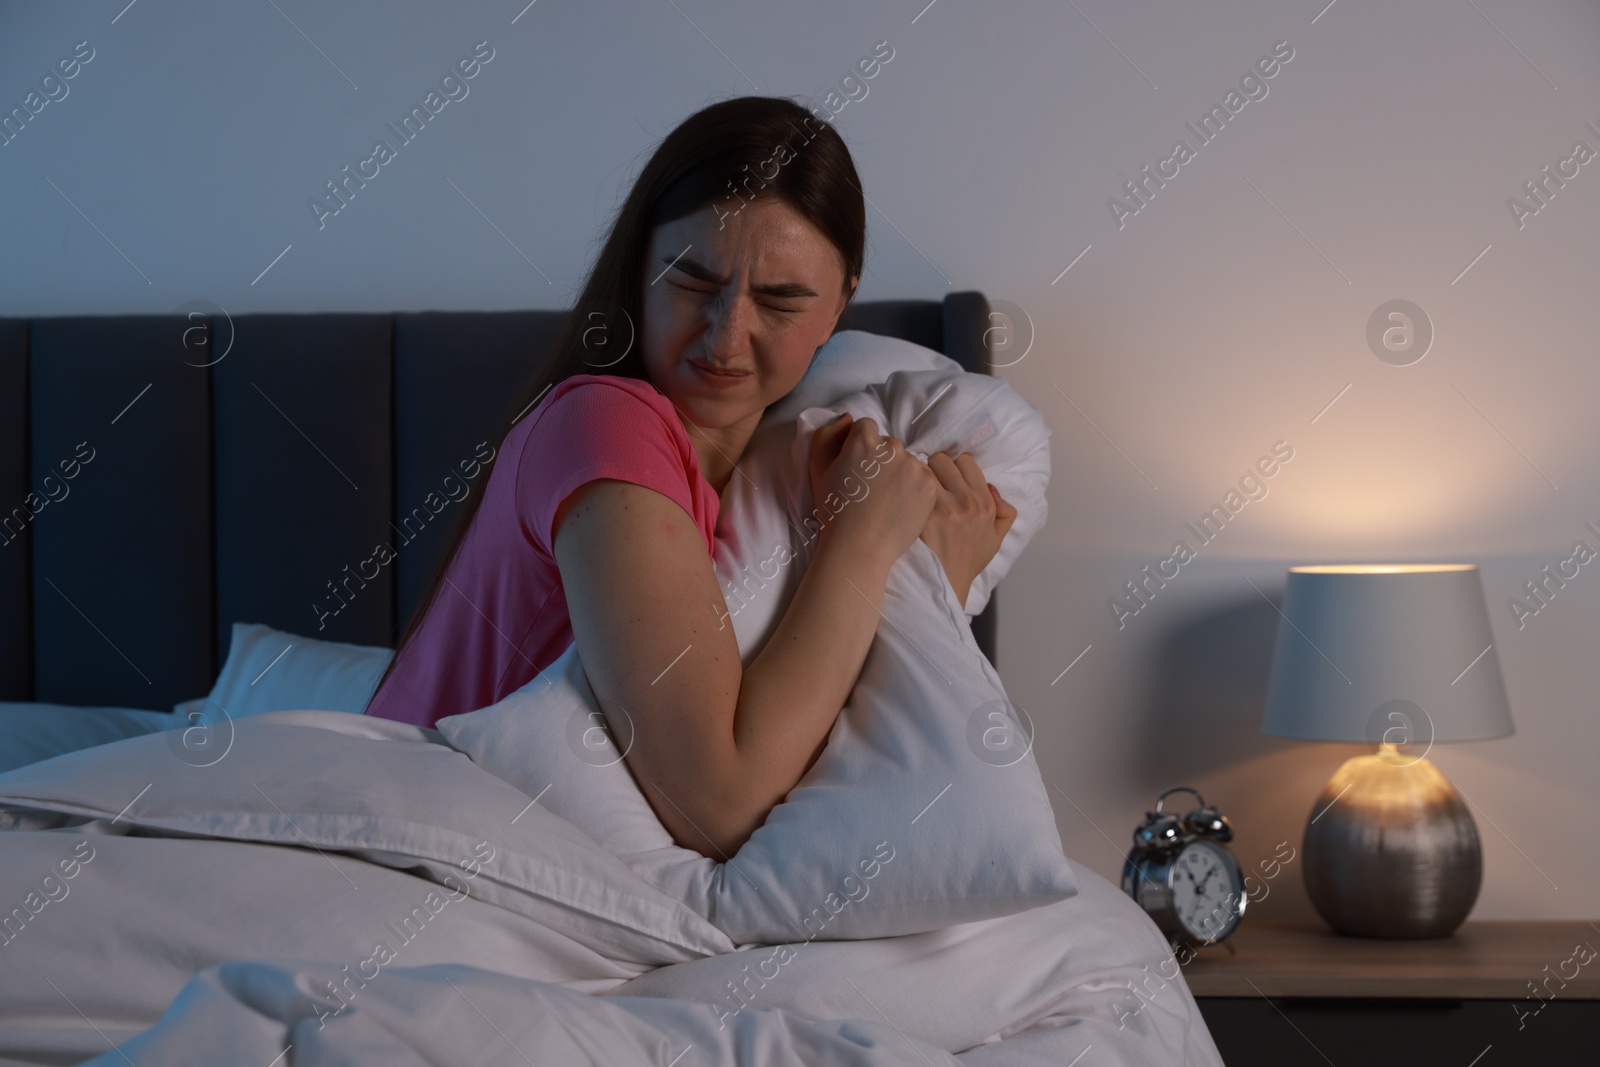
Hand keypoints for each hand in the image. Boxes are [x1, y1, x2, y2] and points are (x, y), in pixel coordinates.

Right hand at [806, 413, 937, 566]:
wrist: (860, 548)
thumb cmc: (835, 510)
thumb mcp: (817, 469)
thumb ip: (827, 435)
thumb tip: (849, 418)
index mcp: (864, 440)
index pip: (867, 429)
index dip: (860, 450)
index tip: (857, 472)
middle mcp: (892, 447)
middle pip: (889, 445)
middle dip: (881, 462)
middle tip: (871, 490)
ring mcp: (914, 466)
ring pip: (907, 461)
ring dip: (900, 475)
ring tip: (886, 502)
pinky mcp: (929, 485)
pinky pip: (923, 478)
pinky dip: (914, 489)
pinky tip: (900, 506)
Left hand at [917, 452, 1016, 608]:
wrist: (946, 583)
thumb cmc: (968, 561)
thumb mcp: (996, 539)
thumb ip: (1005, 513)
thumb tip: (992, 488)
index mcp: (985, 504)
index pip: (966, 462)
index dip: (954, 467)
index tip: (946, 477)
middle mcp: (967, 503)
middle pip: (942, 460)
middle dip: (933, 467)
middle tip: (927, 481)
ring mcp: (944, 509)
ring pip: (924, 470)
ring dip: (917, 476)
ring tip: (914, 488)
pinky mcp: (923, 517)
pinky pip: (912, 488)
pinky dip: (906, 489)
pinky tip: (904, 499)